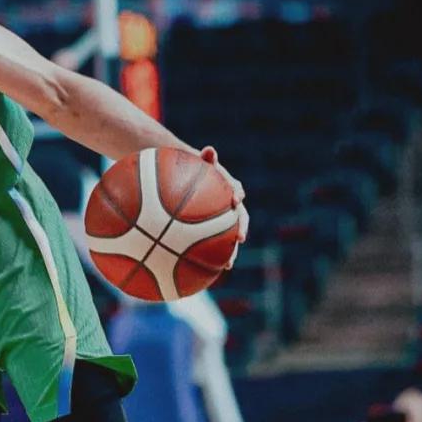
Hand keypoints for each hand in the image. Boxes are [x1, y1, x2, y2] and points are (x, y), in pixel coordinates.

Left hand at [200, 145, 247, 266]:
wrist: (182, 181)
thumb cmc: (188, 171)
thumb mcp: (194, 164)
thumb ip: (204, 160)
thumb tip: (211, 149)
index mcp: (224, 189)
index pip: (236, 191)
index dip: (237, 195)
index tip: (236, 199)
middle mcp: (225, 207)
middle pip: (237, 220)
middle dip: (240, 229)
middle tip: (240, 238)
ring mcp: (218, 220)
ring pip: (227, 238)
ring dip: (230, 252)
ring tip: (228, 265)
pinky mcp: (210, 232)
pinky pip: (210, 246)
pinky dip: (208, 259)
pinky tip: (201, 272)